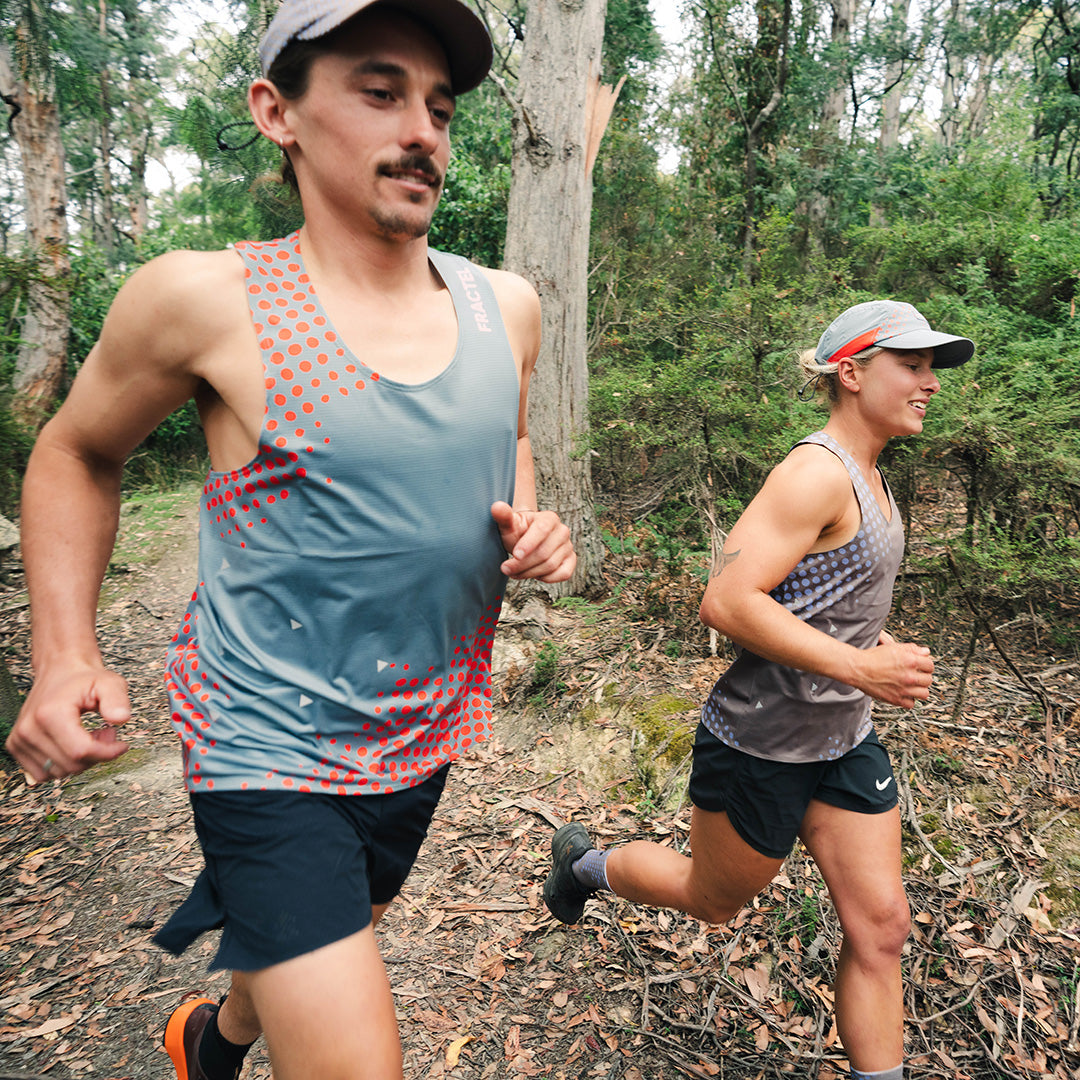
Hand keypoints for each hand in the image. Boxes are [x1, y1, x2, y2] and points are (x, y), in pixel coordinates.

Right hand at [6, 664, 130, 782]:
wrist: (60, 670)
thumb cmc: (83, 678)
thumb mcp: (109, 682)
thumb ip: (117, 699)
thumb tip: (121, 718)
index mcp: (50, 714)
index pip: (80, 751)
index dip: (107, 752)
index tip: (121, 744)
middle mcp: (29, 729)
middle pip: (72, 765)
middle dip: (97, 754)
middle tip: (106, 734)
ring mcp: (20, 740)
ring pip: (59, 772)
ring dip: (81, 760)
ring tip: (89, 735)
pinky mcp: (16, 746)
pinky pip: (43, 773)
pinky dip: (63, 764)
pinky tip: (73, 744)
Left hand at [491, 501, 575, 582]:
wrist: (526, 541)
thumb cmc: (517, 532)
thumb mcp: (509, 525)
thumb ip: (503, 516)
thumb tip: (496, 507)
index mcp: (549, 518)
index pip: (542, 530)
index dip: (528, 544)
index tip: (515, 555)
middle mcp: (562, 531)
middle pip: (544, 552)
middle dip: (522, 564)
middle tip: (505, 568)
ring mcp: (568, 546)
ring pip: (551, 565)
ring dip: (529, 573)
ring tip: (514, 572)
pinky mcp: (570, 561)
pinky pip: (563, 574)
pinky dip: (547, 578)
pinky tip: (533, 574)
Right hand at [851, 641, 934, 707]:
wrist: (857, 668)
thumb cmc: (872, 657)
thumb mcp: (893, 647)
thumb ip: (912, 649)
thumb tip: (926, 652)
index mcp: (910, 661)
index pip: (930, 666)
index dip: (925, 665)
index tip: (921, 666)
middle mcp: (909, 676)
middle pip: (929, 680)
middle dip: (923, 677)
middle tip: (915, 675)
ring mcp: (903, 689)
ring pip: (924, 693)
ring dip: (919, 689)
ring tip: (912, 685)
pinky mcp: (896, 699)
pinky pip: (912, 704)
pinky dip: (909, 699)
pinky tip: (903, 693)